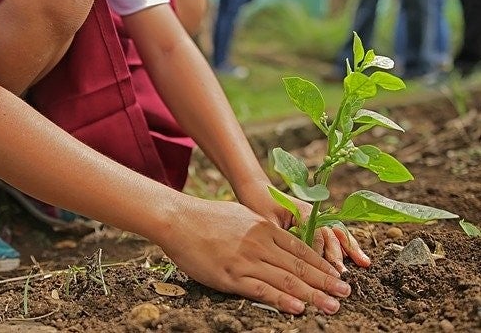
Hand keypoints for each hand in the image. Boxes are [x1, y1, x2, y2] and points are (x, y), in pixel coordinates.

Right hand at [159, 198, 351, 314]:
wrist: (178, 219)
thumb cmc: (207, 217)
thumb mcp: (241, 216)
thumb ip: (262, 229)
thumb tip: (278, 239)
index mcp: (264, 229)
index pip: (301, 250)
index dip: (322, 265)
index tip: (338, 275)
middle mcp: (260, 244)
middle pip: (300, 267)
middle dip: (326, 282)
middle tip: (346, 293)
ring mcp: (246, 260)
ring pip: (286, 280)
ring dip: (313, 294)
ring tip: (332, 305)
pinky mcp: (230, 276)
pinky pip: (261, 290)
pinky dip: (282, 300)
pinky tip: (298, 308)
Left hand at [233, 180, 370, 272]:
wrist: (257, 190)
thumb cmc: (258, 205)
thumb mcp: (266, 221)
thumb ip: (280, 236)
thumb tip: (290, 258)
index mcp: (302, 211)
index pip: (315, 234)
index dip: (320, 253)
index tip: (324, 271)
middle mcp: (314, 214)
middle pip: (330, 235)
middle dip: (337, 255)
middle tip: (342, 274)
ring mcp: (317, 217)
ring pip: (337, 234)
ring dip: (349, 250)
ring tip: (363, 263)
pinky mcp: (317, 223)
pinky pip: (334, 235)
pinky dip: (347, 246)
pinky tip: (360, 258)